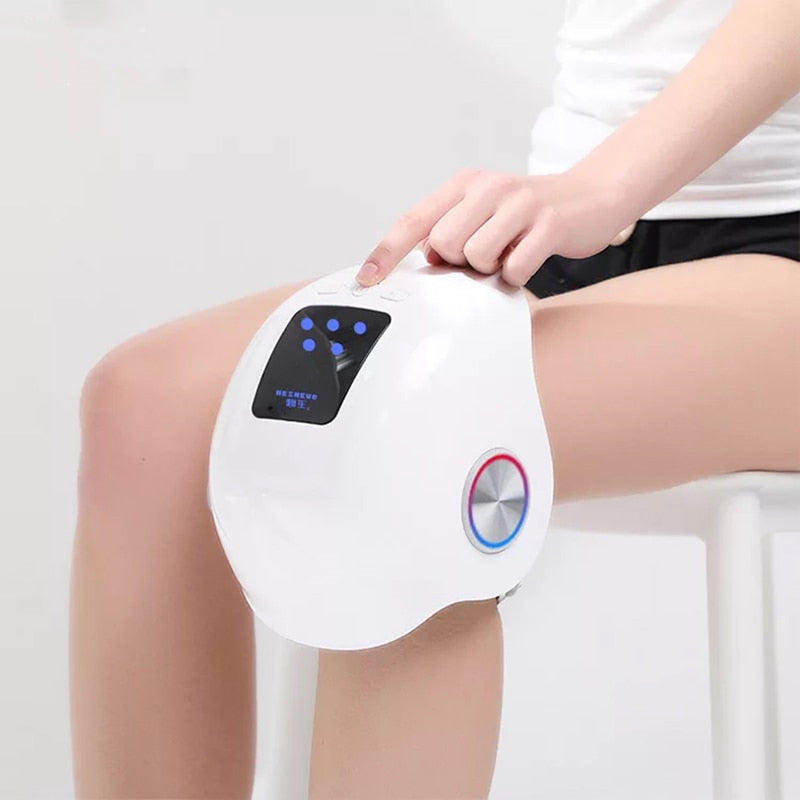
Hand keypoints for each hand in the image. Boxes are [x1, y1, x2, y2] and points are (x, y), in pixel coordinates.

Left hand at [356, 168, 633, 286]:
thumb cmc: (528, 214)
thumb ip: (450, 230)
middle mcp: (487, 188)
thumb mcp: (483, 213)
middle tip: (485, 254)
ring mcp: (519, 203)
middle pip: (443, 245)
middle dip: (459, 261)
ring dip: (490, 268)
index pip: (413, 220)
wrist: (590, 196)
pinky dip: (517, 275)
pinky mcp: (548, 224)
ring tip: (509, 253)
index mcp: (464, 185)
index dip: (386, 252)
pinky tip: (529, 258)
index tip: (367, 279)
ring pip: (475, 257)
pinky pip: (513, 268)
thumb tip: (427, 258)